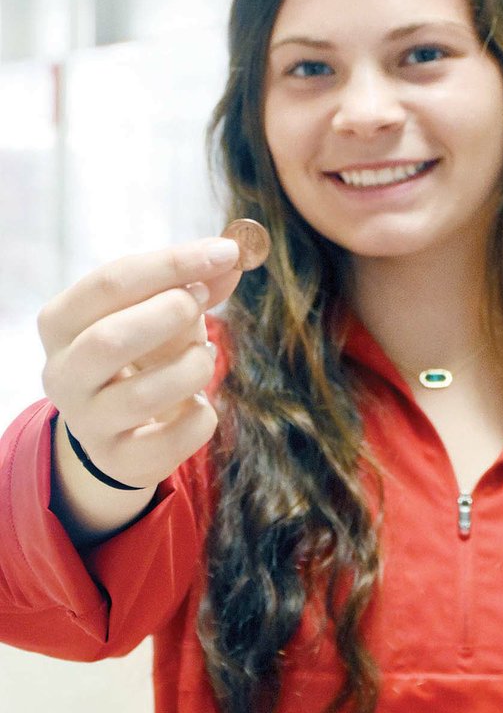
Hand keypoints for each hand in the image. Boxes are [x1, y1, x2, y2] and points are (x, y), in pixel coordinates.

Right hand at [38, 237, 241, 492]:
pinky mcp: (119, 461)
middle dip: (170, 314)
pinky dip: (201, 415)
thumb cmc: (140, 355)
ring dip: (193, 367)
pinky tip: (197, 404)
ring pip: (144, 394)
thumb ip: (194, 284)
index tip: (225, 252)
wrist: (118, 432)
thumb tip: (232, 259)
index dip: (172, 263)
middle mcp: (62, 374)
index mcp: (61, 322)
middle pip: (109, 339)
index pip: (110, 283)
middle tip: (202, 300)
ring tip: (204, 356)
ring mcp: (87, 422)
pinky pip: (172, 438)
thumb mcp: (158, 314)